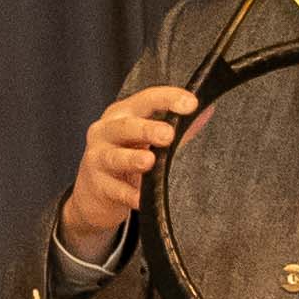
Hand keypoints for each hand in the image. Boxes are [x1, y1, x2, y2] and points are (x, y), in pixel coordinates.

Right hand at [57, 84, 202, 257]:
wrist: (91, 194)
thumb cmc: (124, 158)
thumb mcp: (145, 139)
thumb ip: (176, 127)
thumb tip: (207, 112)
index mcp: (121, 115)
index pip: (146, 100)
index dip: (168, 99)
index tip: (192, 103)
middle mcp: (105, 133)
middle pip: (125, 127)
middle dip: (147, 129)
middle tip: (168, 134)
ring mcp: (98, 160)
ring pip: (115, 157)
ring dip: (132, 159)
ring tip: (149, 161)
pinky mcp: (98, 187)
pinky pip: (117, 191)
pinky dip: (131, 195)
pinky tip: (142, 199)